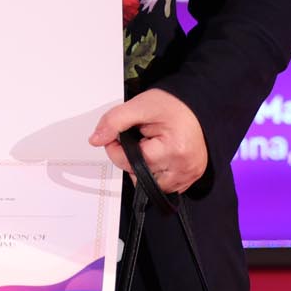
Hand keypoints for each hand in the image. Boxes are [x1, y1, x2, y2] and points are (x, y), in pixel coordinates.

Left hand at [88, 89, 208, 194]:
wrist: (195, 105)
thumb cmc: (171, 104)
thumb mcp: (139, 106)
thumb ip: (114, 121)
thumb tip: (95, 140)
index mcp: (174, 149)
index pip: (130, 162)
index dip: (116, 149)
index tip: (117, 136)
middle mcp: (184, 167)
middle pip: (139, 176)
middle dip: (131, 158)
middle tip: (139, 138)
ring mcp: (189, 174)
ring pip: (151, 185)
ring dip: (143, 169)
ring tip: (150, 147)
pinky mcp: (191, 177)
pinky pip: (165, 186)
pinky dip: (156, 174)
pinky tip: (159, 156)